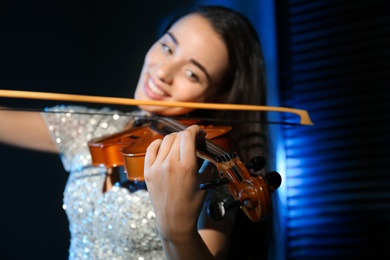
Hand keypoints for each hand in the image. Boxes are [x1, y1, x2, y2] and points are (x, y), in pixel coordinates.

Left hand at [144, 125, 206, 242]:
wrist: (174, 222)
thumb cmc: (191, 205)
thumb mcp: (205, 184)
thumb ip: (207, 165)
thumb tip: (207, 153)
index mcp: (186, 167)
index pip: (188, 136)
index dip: (195, 130)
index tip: (200, 133)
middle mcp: (170, 164)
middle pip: (178, 136)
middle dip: (188, 135)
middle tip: (194, 141)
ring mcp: (156, 167)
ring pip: (166, 140)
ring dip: (176, 139)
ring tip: (181, 145)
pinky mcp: (148, 171)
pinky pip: (152, 148)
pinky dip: (159, 143)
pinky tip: (165, 146)